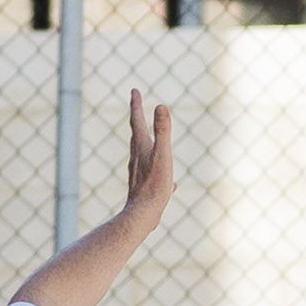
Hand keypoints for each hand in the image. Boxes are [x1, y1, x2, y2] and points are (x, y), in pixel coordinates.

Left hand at [123, 90, 174, 222]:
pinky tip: (171, 184)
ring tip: (148, 139)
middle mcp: (136, 158)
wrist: (143, 215)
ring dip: (145, 143)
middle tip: (136, 106)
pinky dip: (160, 171)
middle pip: (136, 134)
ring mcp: (139, 173)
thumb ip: (162, 131)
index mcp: (141, 148)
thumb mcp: (163, 154)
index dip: (136, 105)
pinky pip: (153, 174)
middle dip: (138, 119)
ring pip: (142, 154)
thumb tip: (161, 106)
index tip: (134, 90)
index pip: (137, 121)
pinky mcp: (144, 187)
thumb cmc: (154, 185)